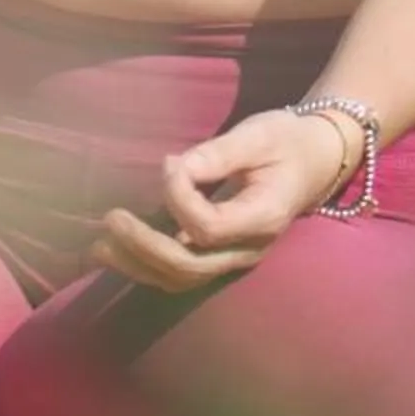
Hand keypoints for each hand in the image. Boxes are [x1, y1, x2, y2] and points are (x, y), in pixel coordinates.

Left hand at [93, 105, 354, 293]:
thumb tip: (174, 168)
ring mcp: (235, 259)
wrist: (314, 161)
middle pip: (189, 265)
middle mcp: (249, 249)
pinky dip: (146, 266)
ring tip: (100, 245)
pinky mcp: (219, 256)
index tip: (170, 163)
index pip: (209, 227)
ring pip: (180, 279)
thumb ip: (217, 154)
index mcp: (264, 218)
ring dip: (137, 265)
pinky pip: (180, 273)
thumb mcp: (258, 135)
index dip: (179, 199)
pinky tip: (115, 252)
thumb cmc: (287, 141)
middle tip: (111, 218)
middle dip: (144, 246)